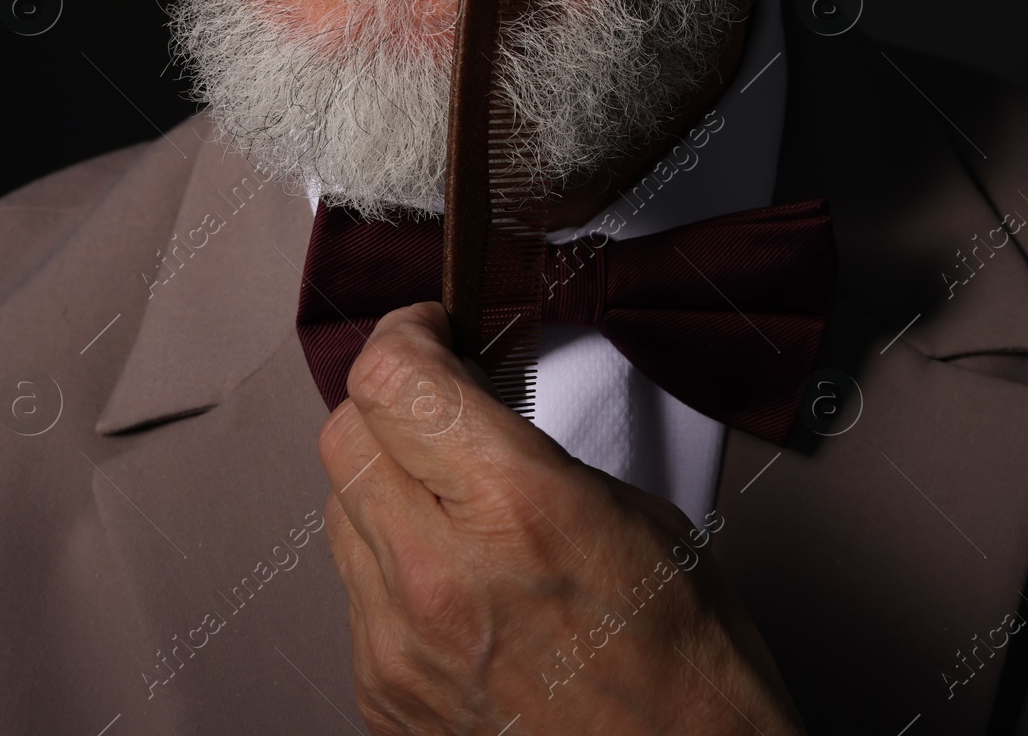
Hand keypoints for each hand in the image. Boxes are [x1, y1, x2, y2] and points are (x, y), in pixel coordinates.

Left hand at [316, 301, 804, 734]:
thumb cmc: (689, 666)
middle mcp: (439, 576)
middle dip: (390, 402)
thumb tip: (475, 416)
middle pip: (344, 434)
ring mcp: (399, 644)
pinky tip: (457, 578)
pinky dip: (393, 565)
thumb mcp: (640, 516)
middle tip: (439, 402)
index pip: (390, 377)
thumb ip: (533, 454)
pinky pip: (355, 591)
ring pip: (339, 511)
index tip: (432, 333)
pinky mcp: (383, 694)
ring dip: (385, 483)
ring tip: (454, 498)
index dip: (407, 335)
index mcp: (516, 509)